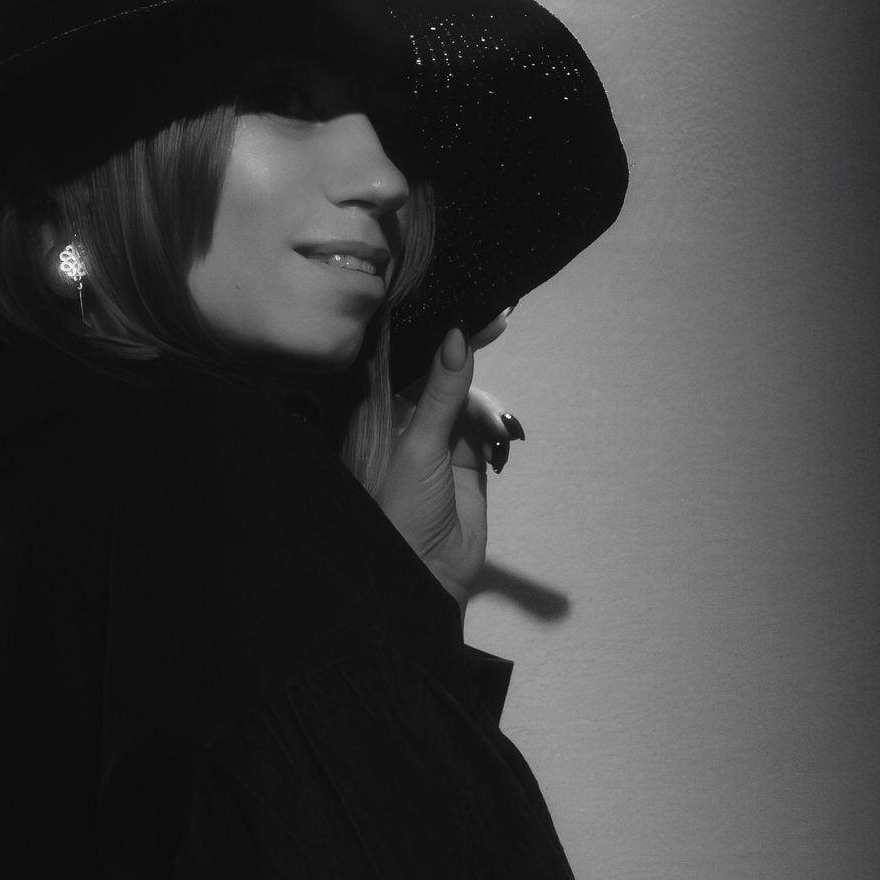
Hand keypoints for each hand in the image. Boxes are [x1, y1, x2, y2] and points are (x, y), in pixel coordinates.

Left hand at [375, 322, 521, 607]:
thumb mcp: (421, 443)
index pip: (406, 359)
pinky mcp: (467, 464)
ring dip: (485, 404)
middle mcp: (405, 422)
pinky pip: (483, 428)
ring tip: (496, 424)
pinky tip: (502, 436)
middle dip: (469, 355)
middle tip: (499, 322)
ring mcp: (438, 443)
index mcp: (377, 414)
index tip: (467, 305)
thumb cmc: (402, 507)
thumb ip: (442, 390)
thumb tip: (457, 335)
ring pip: (467, 400)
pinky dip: (495, 426)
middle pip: (441, 374)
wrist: (425, 574)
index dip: (435, 333)